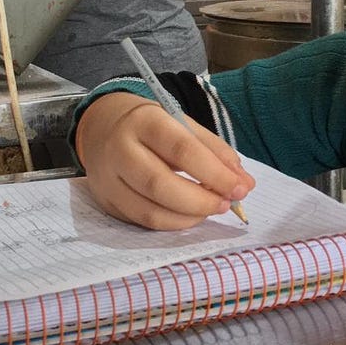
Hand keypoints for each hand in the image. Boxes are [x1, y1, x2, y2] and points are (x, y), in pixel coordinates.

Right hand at [77, 93, 254, 230]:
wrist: (102, 129)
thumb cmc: (151, 126)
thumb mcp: (182, 124)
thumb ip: (214, 151)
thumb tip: (244, 183)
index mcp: (144, 121)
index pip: (181, 149)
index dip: (214, 172)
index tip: (240, 187)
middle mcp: (120, 149)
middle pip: (160, 184)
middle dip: (201, 201)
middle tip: (227, 204)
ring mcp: (108, 179)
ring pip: (150, 211)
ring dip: (189, 217)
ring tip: (211, 209)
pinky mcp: (106, 202)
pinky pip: (142, 222)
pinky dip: (172, 223)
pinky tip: (189, 214)